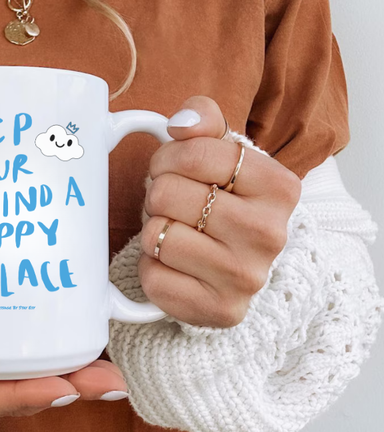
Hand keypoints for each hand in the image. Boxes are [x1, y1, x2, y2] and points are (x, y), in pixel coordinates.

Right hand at [0, 301, 128, 420]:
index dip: (21, 394)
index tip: (65, 386)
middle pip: (7, 397)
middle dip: (61, 389)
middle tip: (112, 380)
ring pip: (11, 384)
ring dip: (59, 378)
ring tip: (106, 369)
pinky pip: (0, 367)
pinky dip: (36, 361)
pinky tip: (66, 348)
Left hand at [139, 95, 301, 327]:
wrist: (240, 269)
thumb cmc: (225, 204)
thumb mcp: (224, 154)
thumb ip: (204, 120)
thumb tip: (182, 123)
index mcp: (279, 187)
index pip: (196, 152)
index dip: (169, 157)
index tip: (173, 168)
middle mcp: (269, 234)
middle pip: (166, 193)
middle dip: (158, 195)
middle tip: (174, 206)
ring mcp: (246, 277)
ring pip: (156, 236)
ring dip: (154, 231)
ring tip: (176, 234)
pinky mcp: (219, 311)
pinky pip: (153, 278)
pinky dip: (152, 269)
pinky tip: (175, 266)